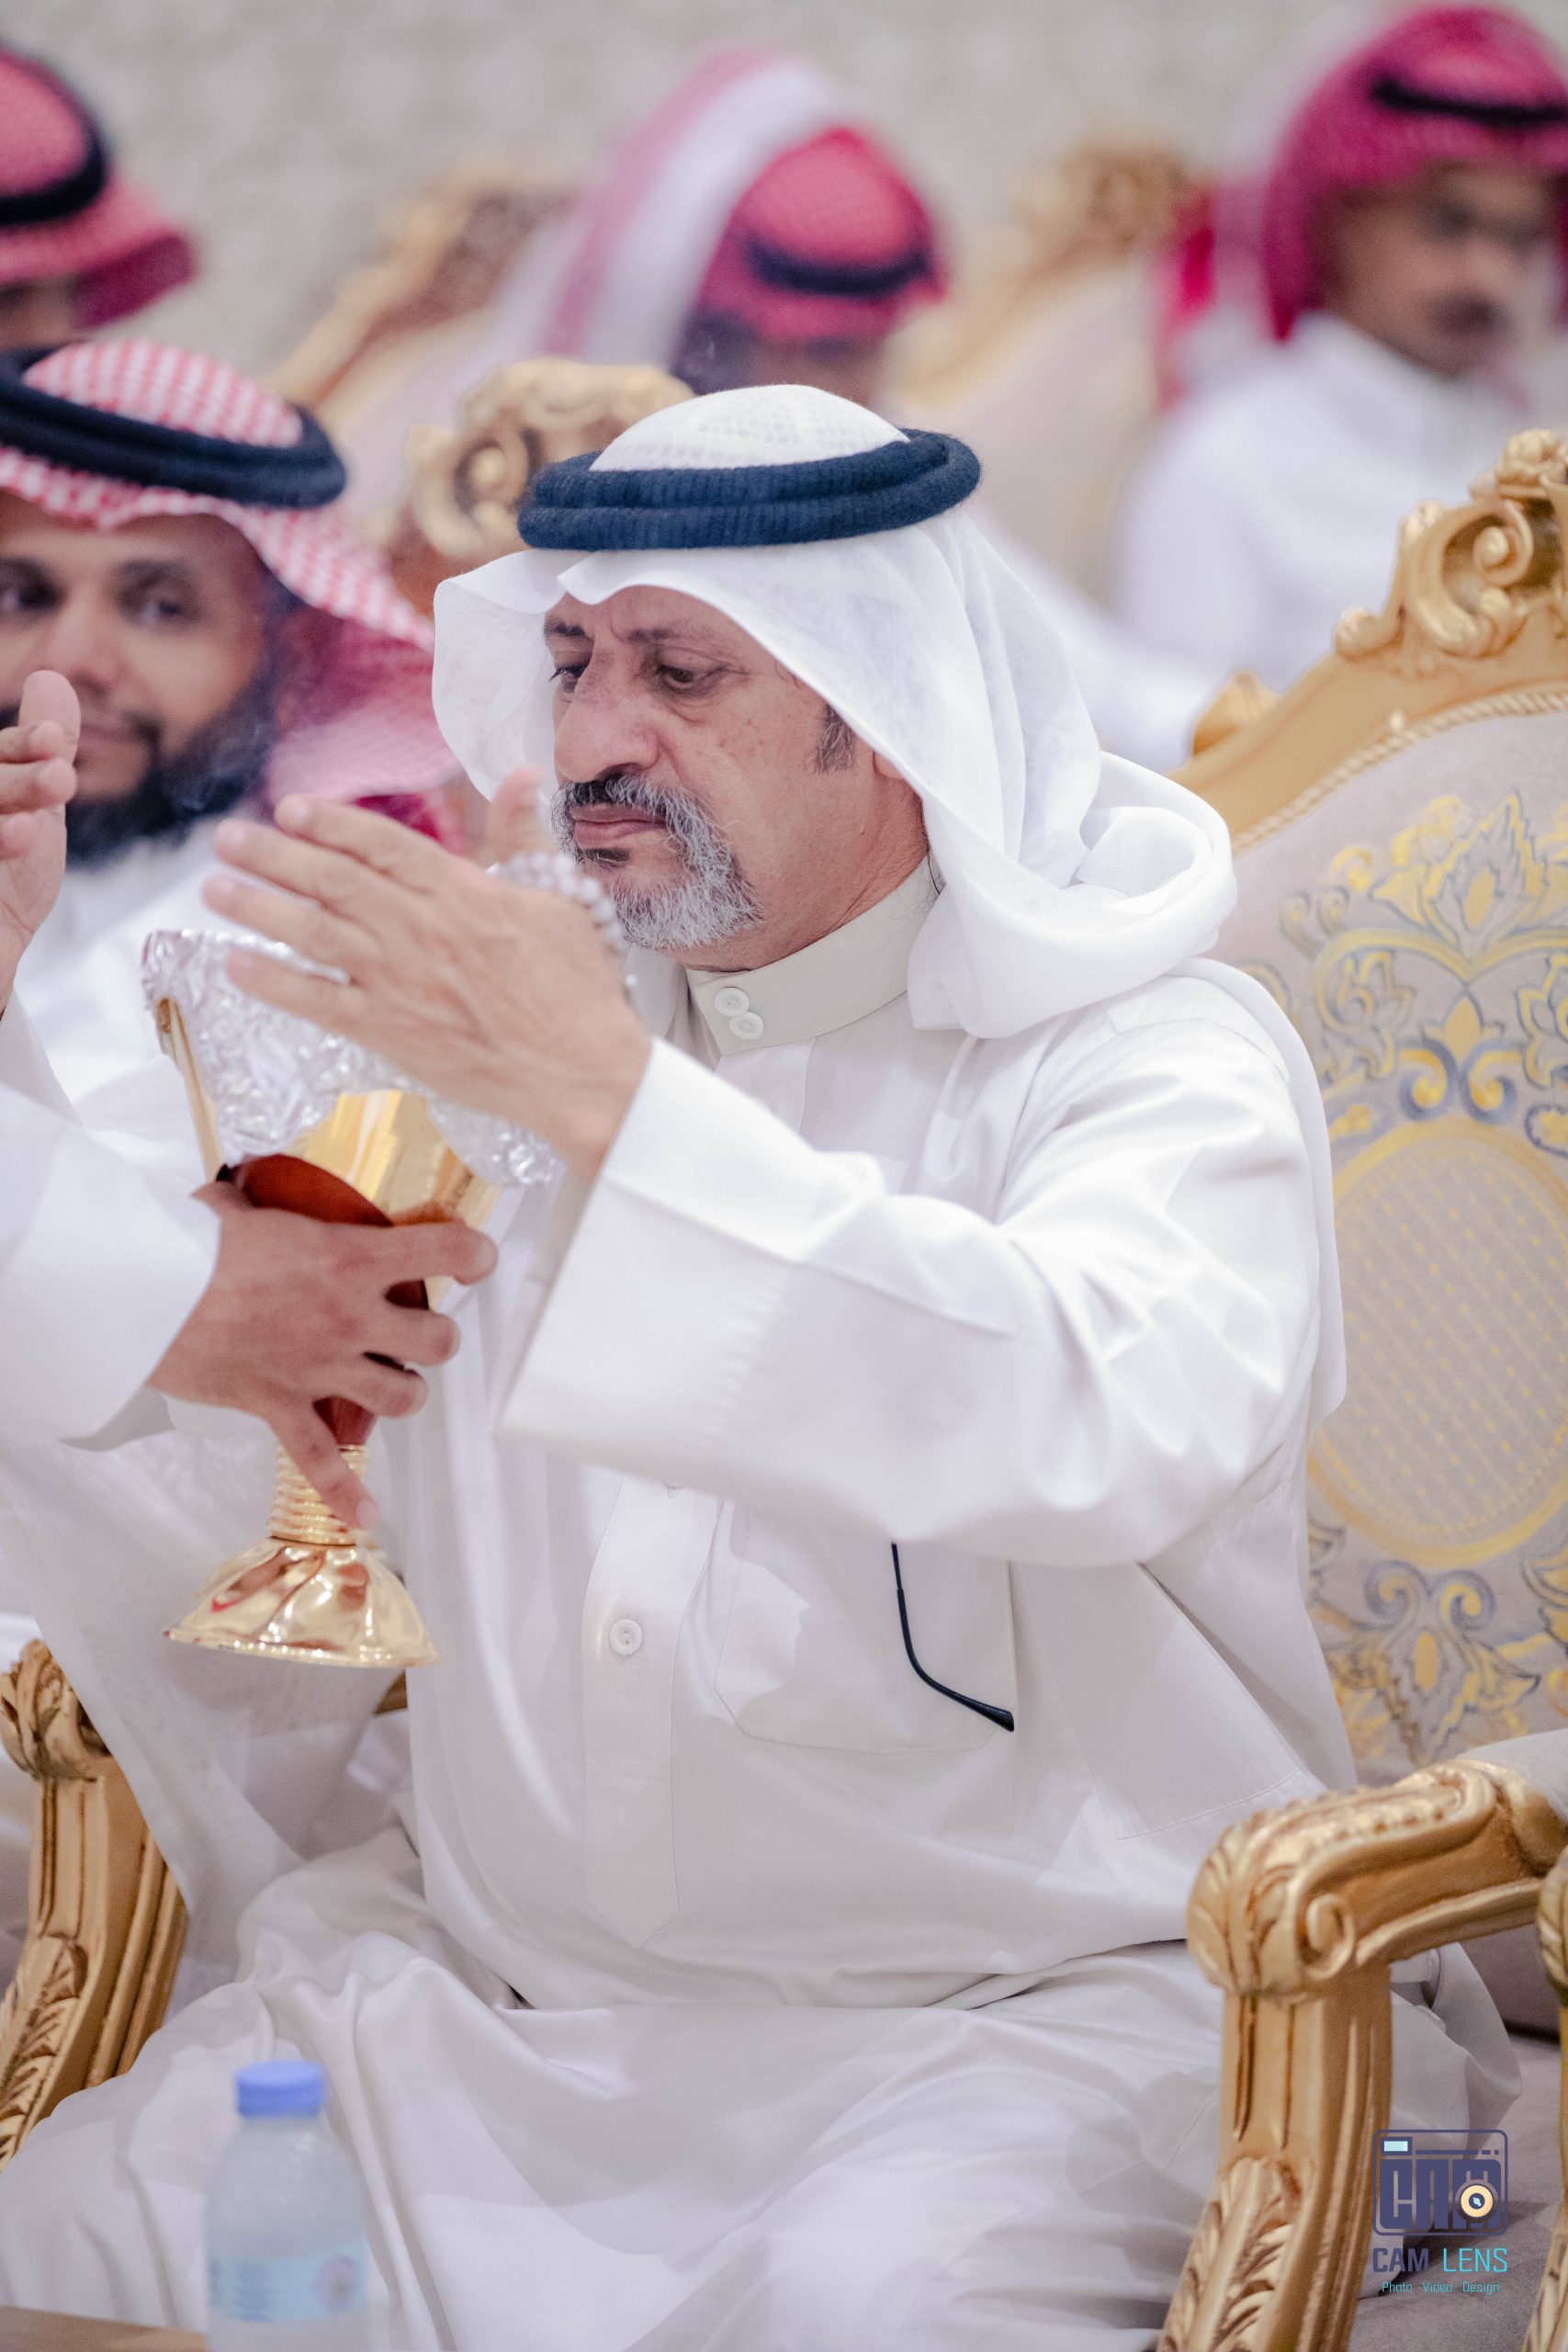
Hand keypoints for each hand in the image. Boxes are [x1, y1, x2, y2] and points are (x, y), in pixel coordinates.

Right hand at [0, 670, 78, 1006]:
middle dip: (18, 777)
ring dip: (6, 799)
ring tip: (40, 816)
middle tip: (60, 780)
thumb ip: (43, 750)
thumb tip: (53, 680)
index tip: (55, 743)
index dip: (20, 744)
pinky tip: (20, 837)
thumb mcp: (34, 809)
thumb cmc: (6, 885)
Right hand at [149, 1182, 496, 1524]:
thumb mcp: (236, 1207)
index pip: (444, 1251)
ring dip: (404, 1393)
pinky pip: (321, 1462)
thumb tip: (239, 1198)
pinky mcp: (281, 1407)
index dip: (473, 1254)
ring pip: (401, 1399)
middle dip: (436, 1336)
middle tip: (415, 1328)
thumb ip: (256, 1204)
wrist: (145, 1296)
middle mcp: (349, 1317)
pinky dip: (344, 1493)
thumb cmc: (190, 1243)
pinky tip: (367, 1516)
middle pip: (437, 1341)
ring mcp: (320, 1368)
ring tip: (389, 1381)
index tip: (477, 1258)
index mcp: (349, 1258)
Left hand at [202, 775, 650, 1182]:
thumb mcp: (560, 899)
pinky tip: (236, 964)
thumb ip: (525, 837)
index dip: (330, 822)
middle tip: (226, 839)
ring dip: (257, 908)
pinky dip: (273, 982)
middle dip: (272, 855)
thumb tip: (521, 775)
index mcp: (460, 890)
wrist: (580, 1071)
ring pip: (312, 932)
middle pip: (330, 880)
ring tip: (214, 890)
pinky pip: (316, 1001)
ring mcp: (398, 980)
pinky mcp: (389, 1031)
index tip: (291, 808)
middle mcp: (418, 928)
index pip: (380, 843)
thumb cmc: (578, 987)